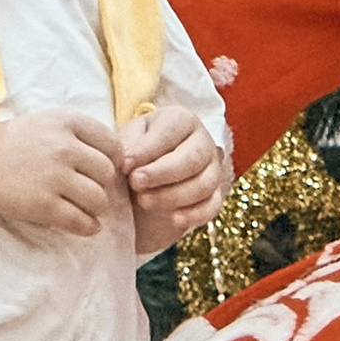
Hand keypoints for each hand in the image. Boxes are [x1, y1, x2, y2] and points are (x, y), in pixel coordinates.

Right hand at [0, 111, 123, 241]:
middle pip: (108, 173)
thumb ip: (80, 134)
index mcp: (66, 121)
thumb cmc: (14, 144)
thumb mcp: (47, 123)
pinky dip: (88, 227)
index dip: (113, 161)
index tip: (101, 171)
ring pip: (99, 199)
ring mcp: (53, 176)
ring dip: (97, 208)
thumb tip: (120, 159)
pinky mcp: (43, 204)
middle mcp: (63, 147)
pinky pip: (81, 221)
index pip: (112, 144)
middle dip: (103, 185)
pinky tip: (85, 225)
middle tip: (90, 191)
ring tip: (86, 208)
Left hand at [119, 106, 227, 256]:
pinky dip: (194, 214)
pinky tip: (173, 219)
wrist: (142, 184)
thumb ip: (126, 147)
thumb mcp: (126, 143)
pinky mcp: (214, 195)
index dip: (148, 148)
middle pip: (192, 158)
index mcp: (181, 120)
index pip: (172, 130)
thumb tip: (128, 161)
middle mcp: (202, 142)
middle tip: (135, 182)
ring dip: (172, 196)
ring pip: (203, 184)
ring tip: (143, 201)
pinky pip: (212, 206)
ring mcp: (212, 169)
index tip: (125, 165)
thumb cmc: (134, 155)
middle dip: (162, 173)